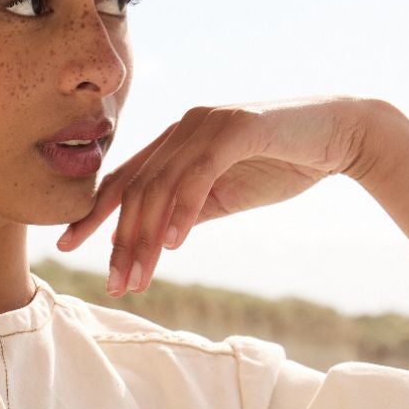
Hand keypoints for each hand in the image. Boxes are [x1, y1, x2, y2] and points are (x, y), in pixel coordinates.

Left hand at [56, 96, 378, 295]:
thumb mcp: (225, 195)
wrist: (340, 136)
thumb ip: (188, 210)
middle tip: (114, 284)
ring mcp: (208, 124)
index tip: (68, 246)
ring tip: (138, 277)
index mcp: (175, 141)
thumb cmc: (282, 163)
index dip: (93, 214)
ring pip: (161, 185)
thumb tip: (155, 240)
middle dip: (120, 240)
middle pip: (136, 189)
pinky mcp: (237, 128)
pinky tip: (172, 245)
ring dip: (146, 237)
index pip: (124, 179)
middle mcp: (183, 128)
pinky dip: (182, 211)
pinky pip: (198, 175)